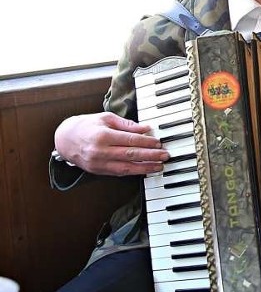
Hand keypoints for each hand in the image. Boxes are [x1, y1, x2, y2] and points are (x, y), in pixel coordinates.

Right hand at [54, 112, 169, 175]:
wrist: (65, 139)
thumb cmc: (87, 126)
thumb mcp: (106, 118)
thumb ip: (127, 124)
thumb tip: (145, 128)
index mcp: (103, 135)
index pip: (130, 140)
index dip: (146, 142)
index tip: (159, 143)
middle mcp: (100, 151)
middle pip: (130, 155)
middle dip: (150, 156)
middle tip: (165, 155)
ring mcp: (99, 163)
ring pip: (126, 168)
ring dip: (145, 167)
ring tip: (159, 166)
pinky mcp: (98, 171)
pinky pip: (119, 173)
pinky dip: (134, 172)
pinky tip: (145, 170)